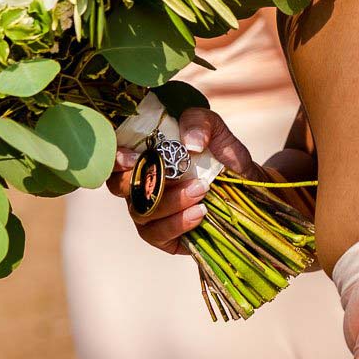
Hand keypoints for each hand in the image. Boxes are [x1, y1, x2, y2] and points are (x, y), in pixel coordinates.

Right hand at [108, 107, 257, 254]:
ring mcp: (148, 212)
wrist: (246, 187)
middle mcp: (139, 184)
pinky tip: (200, 213)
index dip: (114, 159)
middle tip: (180, 174)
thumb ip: (200, 122)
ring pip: (141, 211)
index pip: (112, 158)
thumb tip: (190, 142)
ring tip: (201, 191)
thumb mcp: (216, 130)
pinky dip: (177, 224)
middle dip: (148, 181)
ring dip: (171, 202)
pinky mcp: (163, 236)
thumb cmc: (222, 156)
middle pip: (120, 187)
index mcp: (142, 156)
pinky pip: (157, 234)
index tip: (134, 157)